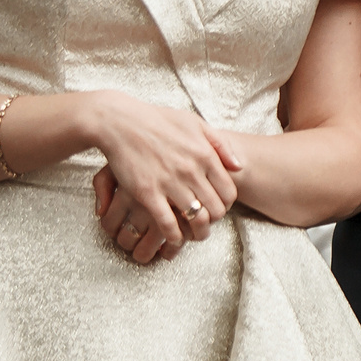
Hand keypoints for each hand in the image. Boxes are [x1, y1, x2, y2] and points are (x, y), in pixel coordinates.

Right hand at [83, 91, 242, 265]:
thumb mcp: (196, 123)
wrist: (121, 123)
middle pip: (216, 208)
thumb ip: (220, 145)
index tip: (217, 207)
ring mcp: (170, 183)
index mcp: (206, 155)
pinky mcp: (148, 193)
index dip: (226, 205)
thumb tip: (239, 166)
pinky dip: (174, 236)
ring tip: (193, 235)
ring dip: (197, 232)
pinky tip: (173, 239)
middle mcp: (192, 170)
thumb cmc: (159, 121)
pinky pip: (168, 223)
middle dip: (214, 220)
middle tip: (205, 222)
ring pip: (196, 219)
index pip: (229, 192)